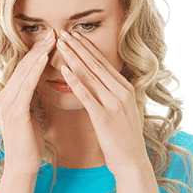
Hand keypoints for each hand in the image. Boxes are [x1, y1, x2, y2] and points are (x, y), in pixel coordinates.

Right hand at [0, 30, 55, 178]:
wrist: (23, 166)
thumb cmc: (30, 143)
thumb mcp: (31, 116)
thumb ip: (31, 99)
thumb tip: (38, 86)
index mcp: (9, 97)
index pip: (24, 70)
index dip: (36, 53)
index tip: (51, 39)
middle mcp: (5, 97)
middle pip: (23, 66)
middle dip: (38, 47)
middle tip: (53, 31)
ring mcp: (7, 103)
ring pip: (24, 72)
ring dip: (38, 53)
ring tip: (52, 38)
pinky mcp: (14, 111)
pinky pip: (26, 86)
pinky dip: (35, 70)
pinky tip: (45, 58)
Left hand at [56, 30, 146, 179]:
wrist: (132, 160)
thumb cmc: (125, 137)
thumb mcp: (125, 109)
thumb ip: (115, 93)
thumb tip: (106, 81)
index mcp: (125, 88)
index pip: (103, 62)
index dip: (87, 47)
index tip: (75, 35)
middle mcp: (121, 91)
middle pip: (95, 64)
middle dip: (78, 47)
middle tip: (63, 32)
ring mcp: (113, 103)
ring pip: (90, 75)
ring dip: (73, 58)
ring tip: (61, 44)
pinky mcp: (103, 116)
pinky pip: (86, 95)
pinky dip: (74, 81)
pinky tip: (64, 70)